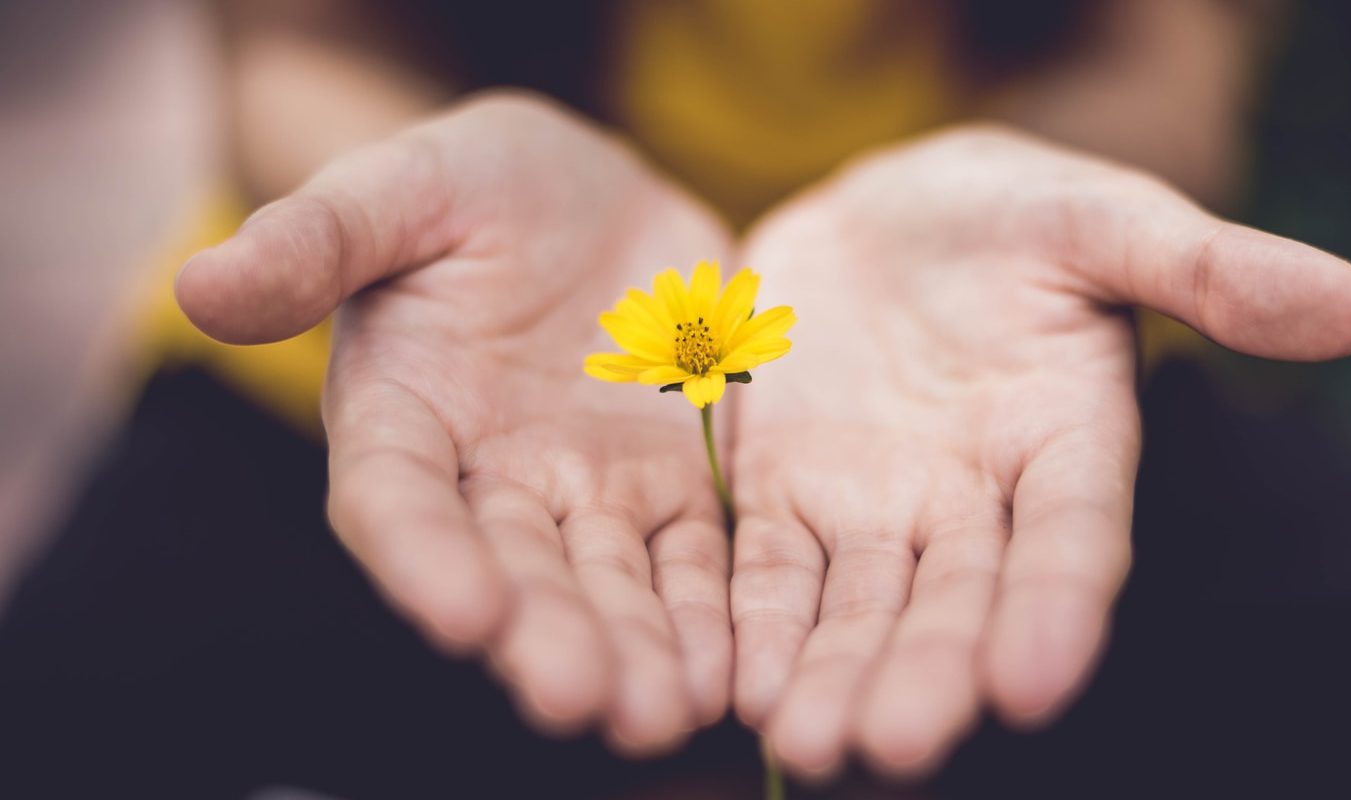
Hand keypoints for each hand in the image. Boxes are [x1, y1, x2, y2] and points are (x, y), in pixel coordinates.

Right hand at [177, 93, 734, 753]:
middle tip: (581, 699)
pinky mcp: (672, 485)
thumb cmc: (473, 184)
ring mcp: (587, 490)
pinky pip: (693, 558)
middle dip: (545, 636)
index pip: (399, 501)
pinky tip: (731, 672)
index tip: (464, 614)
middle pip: (513, 570)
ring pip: (609, 584)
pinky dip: (709, 614)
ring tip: (662, 714)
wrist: (589, 194)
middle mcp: (489, 477)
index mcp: (403, 414)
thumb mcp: (402, 187)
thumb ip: (317, 238)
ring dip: (634, 650)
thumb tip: (199, 284)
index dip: (424, 559)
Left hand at [728, 126, 1350, 778]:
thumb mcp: (1102, 218)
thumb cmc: (1010, 214)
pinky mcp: (785, 495)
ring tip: (808, 740)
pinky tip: (737, 685)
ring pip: (859, 607)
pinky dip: (755, 625)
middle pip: (957, 600)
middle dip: (928, 672)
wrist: (883, 215)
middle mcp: (975, 501)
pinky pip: (768, 570)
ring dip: (835, 674)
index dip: (1057, 608)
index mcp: (1068, 441)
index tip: (1033, 684)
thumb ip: (1210, 267)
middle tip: (894, 745)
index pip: (1073, 538)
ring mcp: (876, 507)